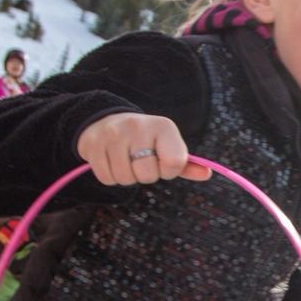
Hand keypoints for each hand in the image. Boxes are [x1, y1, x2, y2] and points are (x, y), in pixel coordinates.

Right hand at [76, 113, 211, 185]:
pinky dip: (110, 176)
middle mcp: (138, 126)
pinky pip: (106, 178)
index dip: (169, 170)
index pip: (175, 163)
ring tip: (126, 160)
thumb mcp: (167, 145)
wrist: (106, 121)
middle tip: (140, 161)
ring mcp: (114, 134)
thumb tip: (206, 174)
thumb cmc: (145, 140)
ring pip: (125, 179)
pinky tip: (111, 161)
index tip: (162, 161)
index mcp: (163, 126)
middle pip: (148, 175)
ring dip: (127, 177)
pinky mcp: (93, 144)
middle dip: (146, 175)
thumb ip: (185, 163)